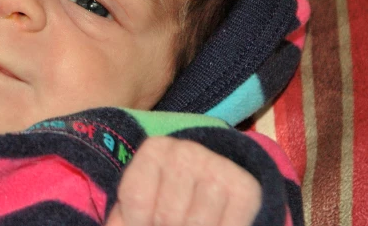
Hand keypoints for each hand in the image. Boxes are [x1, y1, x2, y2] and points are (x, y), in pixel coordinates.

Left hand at [106, 137, 260, 225]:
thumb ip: (122, 218)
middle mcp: (186, 151)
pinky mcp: (246, 189)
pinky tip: (212, 224)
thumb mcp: (138, 203)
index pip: (136, 200)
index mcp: (155, 149)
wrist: (215, 184)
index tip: (145, 222)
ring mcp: (218, 168)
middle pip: (166, 216)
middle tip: (172, 223)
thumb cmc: (166, 198)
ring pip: (196, 224)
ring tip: (188, 223)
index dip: (137, 222)